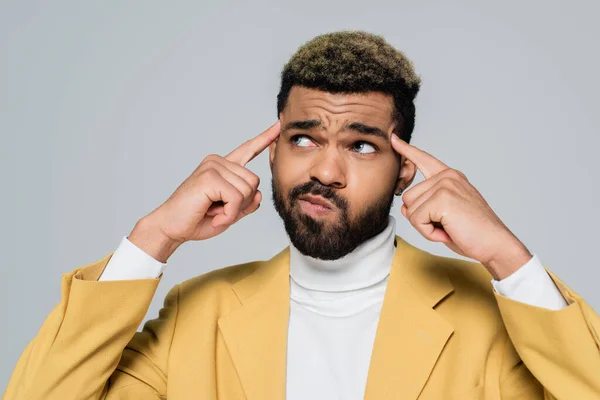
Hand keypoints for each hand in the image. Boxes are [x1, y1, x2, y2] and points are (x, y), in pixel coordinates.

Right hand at [129, 121, 280, 261]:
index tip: (279, 125)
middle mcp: (218, 162)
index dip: (265, 139)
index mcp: (224, 167)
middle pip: (254, 182)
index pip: (248, 149)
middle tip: (220, 212)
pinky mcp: (209, 177)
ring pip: (247, 190)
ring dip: (234, 210)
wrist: (172, 228)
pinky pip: (236, 198)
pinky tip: (214, 216)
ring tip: (214, 213)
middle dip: (242, 204)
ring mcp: (213, 167)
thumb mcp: (231, 213)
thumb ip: (247, 203)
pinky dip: (228, 214)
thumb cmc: (198, 219)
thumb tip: (258, 193)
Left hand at [390, 134, 531, 279]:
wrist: (495, 245)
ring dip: (425, 226)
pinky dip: (428, 233)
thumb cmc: (472, 233)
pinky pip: (417, 220)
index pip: (424, 160)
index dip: (407, 150)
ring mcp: (445, 185)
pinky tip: (447, 232)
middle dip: (421, 218)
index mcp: (450, 177)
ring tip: (448, 228)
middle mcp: (447, 177)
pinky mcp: (443, 199)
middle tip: (446, 225)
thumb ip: (424, 206)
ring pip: (410, 209)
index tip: (394, 138)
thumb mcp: (444, 216)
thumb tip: (404, 208)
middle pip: (408, 197)